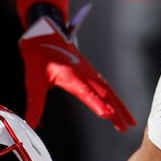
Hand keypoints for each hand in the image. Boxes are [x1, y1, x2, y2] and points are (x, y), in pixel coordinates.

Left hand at [19, 10, 136, 130]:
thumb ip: (35, 103)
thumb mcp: (33, 79)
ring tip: (128, 122)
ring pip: (109, 91)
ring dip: (120, 106)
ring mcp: (90, 72)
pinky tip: (118, 106)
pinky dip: (114, 98)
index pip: (87, 93)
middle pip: (106, 94)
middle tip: (127, 127)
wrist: (45, 32)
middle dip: (118, 111)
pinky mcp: (89, 71)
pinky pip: (106, 86)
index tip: (108, 115)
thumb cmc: (38, 54)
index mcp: (71, 75)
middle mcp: (85, 74)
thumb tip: (32, 125)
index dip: (97, 105)